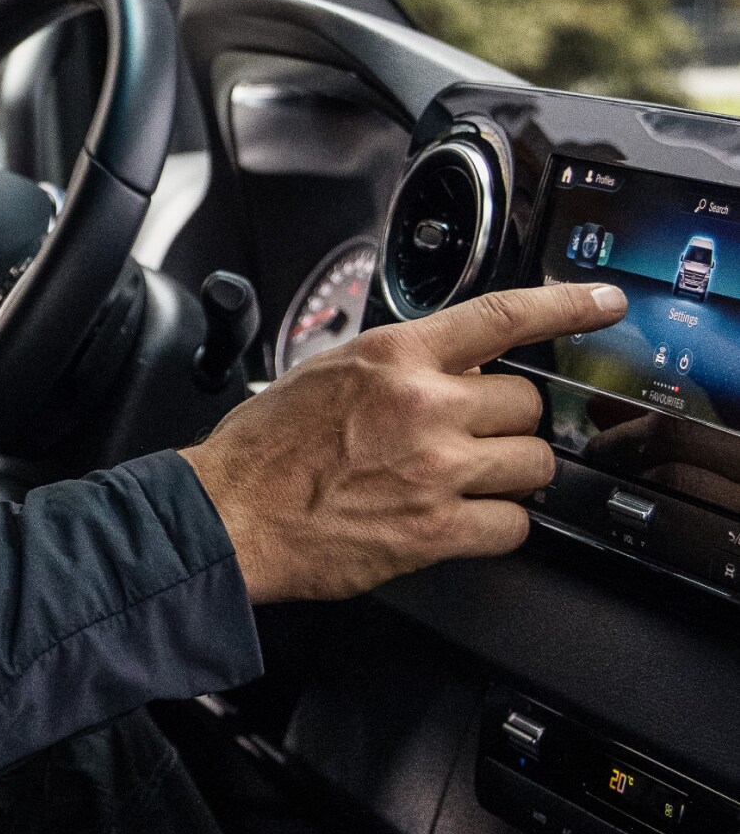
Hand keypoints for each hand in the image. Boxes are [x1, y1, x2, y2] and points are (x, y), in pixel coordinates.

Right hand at [183, 280, 626, 604]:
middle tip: (474, 436)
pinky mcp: (435, 532)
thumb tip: (440, 365)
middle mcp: (424, 406)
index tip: (604, 302)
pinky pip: (513, 526)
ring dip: (511, 474)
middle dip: (508, 421)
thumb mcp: (325, 371)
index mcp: (394, 356)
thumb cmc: (263, 448)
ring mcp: (436, 471)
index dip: (565, 306)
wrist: (229, 514)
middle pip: (527, 404)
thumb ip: (394, 365)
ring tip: (469, 480)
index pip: (500, 317)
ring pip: (533, 465)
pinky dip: (497, 525)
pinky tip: (463, 520)